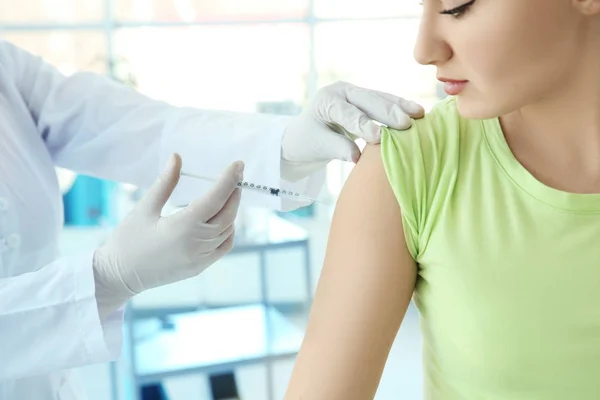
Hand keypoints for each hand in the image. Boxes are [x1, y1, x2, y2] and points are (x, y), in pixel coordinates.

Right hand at [93, 153, 241, 318]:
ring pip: (227, 230)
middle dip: (234, 192)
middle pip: (227, 214)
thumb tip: (177, 157)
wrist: (118, 276)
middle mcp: (196, 245)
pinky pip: (223, 247)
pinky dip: (228, 230)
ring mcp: (200, 259)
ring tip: (228, 192)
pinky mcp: (199, 267)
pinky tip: (222, 218)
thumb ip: (165, 182)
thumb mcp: (144, 207)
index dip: (228, 180)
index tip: (238, 164)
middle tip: (236, 174)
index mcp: (182, 227)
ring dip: (231, 210)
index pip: (215, 199)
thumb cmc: (128, 240)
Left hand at [281, 81, 424, 180]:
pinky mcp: (365, 101)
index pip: (347, 113)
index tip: (378, 137)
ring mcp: (354, 94)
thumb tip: (357, 157)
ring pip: (379, 99)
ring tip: (419, 114)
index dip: (364, 124)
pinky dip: (399, 108)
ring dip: (400, 106)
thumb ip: (337, 148)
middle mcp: (341, 91)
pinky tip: (417, 112)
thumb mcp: (318, 146)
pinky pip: (384, 103)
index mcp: (326, 100)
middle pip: (367, 101)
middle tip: (406, 124)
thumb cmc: (307, 143)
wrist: (302, 137)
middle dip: (388, 112)